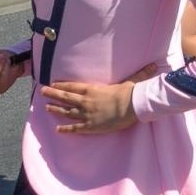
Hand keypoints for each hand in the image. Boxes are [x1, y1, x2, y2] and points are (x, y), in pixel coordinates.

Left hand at [40, 65, 157, 133]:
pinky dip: (65, 129)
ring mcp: (86, 114)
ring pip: (66, 111)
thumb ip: (139, 73)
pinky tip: (58, 129)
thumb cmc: (130, 93)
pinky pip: (75, 128)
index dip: (61, 84)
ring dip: (55, 109)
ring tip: (46, 108)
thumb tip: (154, 65)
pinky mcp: (90, 127)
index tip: (52, 83)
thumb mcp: (132, 80)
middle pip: (65, 97)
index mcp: (92, 89)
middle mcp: (86, 101)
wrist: (132, 107)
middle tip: (41, 92)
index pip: (72, 86)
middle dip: (52, 94)